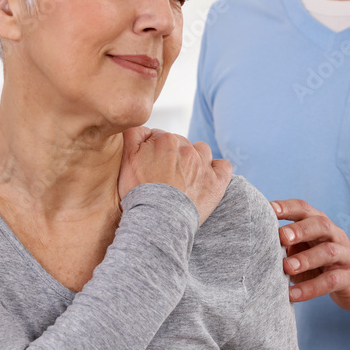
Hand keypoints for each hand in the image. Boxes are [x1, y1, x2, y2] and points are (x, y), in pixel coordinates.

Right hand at [118, 126, 232, 224]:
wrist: (158, 220)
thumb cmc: (139, 193)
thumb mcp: (126, 160)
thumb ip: (133, 135)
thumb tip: (144, 128)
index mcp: (165, 140)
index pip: (161, 137)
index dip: (155, 150)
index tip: (152, 165)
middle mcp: (187, 148)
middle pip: (181, 144)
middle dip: (174, 155)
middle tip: (165, 176)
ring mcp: (203, 165)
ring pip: (202, 151)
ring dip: (195, 159)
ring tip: (185, 177)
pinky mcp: (216, 182)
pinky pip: (224, 166)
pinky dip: (218, 170)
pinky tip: (208, 178)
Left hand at [271, 199, 349, 308]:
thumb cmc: (323, 264)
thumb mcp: (305, 249)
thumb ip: (287, 245)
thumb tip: (258, 246)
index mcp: (319, 224)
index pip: (303, 209)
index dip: (287, 207)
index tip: (268, 209)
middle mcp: (334, 235)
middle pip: (320, 225)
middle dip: (300, 229)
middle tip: (281, 237)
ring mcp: (345, 255)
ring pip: (329, 251)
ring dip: (306, 259)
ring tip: (287, 268)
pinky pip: (331, 281)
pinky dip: (311, 288)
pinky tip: (293, 295)